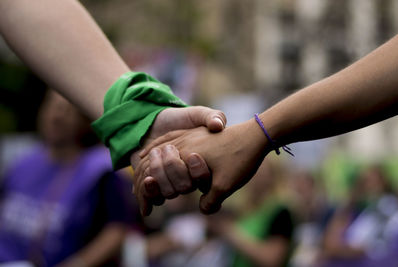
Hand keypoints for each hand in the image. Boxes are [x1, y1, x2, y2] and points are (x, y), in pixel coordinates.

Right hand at [138, 119, 268, 214]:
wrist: (255, 134)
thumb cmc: (241, 159)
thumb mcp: (226, 185)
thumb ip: (210, 200)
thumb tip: (202, 210)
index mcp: (184, 156)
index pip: (156, 172)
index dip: (147, 193)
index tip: (146, 210)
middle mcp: (182, 144)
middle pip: (152, 159)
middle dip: (144, 179)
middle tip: (143, 196)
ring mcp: (188, 136)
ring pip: (159, 147)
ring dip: (149, 162)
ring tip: (143, 174)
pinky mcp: (195, 133)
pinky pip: (170, 137)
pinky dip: (159, 145)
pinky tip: (158, 150)